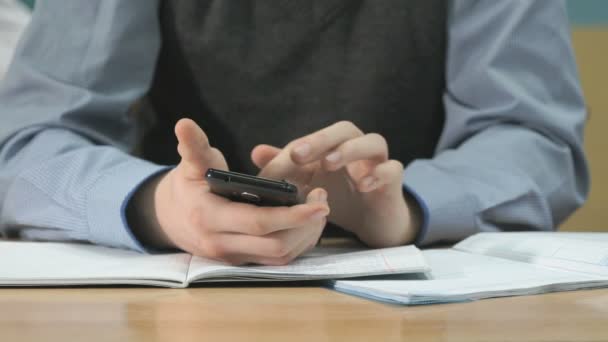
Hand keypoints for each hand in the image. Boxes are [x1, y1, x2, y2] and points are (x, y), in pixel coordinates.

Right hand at [130, 119, 329, 264]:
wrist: (169, 218)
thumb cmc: (186, 186)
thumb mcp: (189, 165)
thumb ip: (193, 147)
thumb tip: (184, 123)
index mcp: (210, 217)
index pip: (259, 222)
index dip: (292, 215)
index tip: (320, 203)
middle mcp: (222, 244)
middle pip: (276, 246)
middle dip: (306, 226)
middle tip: (324, 200)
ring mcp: (233, 258)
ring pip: (280, 256)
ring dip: (305, 236)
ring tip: (319, 209)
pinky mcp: (243, 262)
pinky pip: (277, 260)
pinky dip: (297, 243)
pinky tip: (308, 223)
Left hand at [251, 121, 420, 247]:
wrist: (374, 222)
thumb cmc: (342, 197)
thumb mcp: (310, 185)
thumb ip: (287, 169)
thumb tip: (257, 152)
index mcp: (337, 147)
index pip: (318, 137)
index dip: (299, 145)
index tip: (278, 161)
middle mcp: (359, 148)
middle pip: (345, 130)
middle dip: (320, 139)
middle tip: (298, 154)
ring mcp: (379, 162)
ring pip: (373, 141)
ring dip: (350, 150)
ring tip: (329, 163)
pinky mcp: (394, 181)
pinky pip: (393, 169)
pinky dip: (379, 173)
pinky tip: (364, 184)